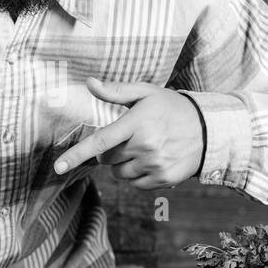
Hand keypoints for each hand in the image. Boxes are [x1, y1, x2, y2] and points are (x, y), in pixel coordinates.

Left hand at [53, 77, 204, 189]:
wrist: (209, 130)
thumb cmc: (171, 108)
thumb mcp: (146, 93)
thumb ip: (117, 91)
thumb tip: (89, 83)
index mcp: (137, 123)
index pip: (100, 141)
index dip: (76, 155)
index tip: (58, 166)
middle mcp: (146, 146)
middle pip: (106, 158)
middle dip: (110, 150)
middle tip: (131, 137)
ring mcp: (156, 165)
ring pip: (119, 173)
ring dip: (124, 164)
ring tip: (145, 148)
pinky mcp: (164, 179)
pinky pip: (135, 184)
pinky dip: (138, 175)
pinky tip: (153, 159)